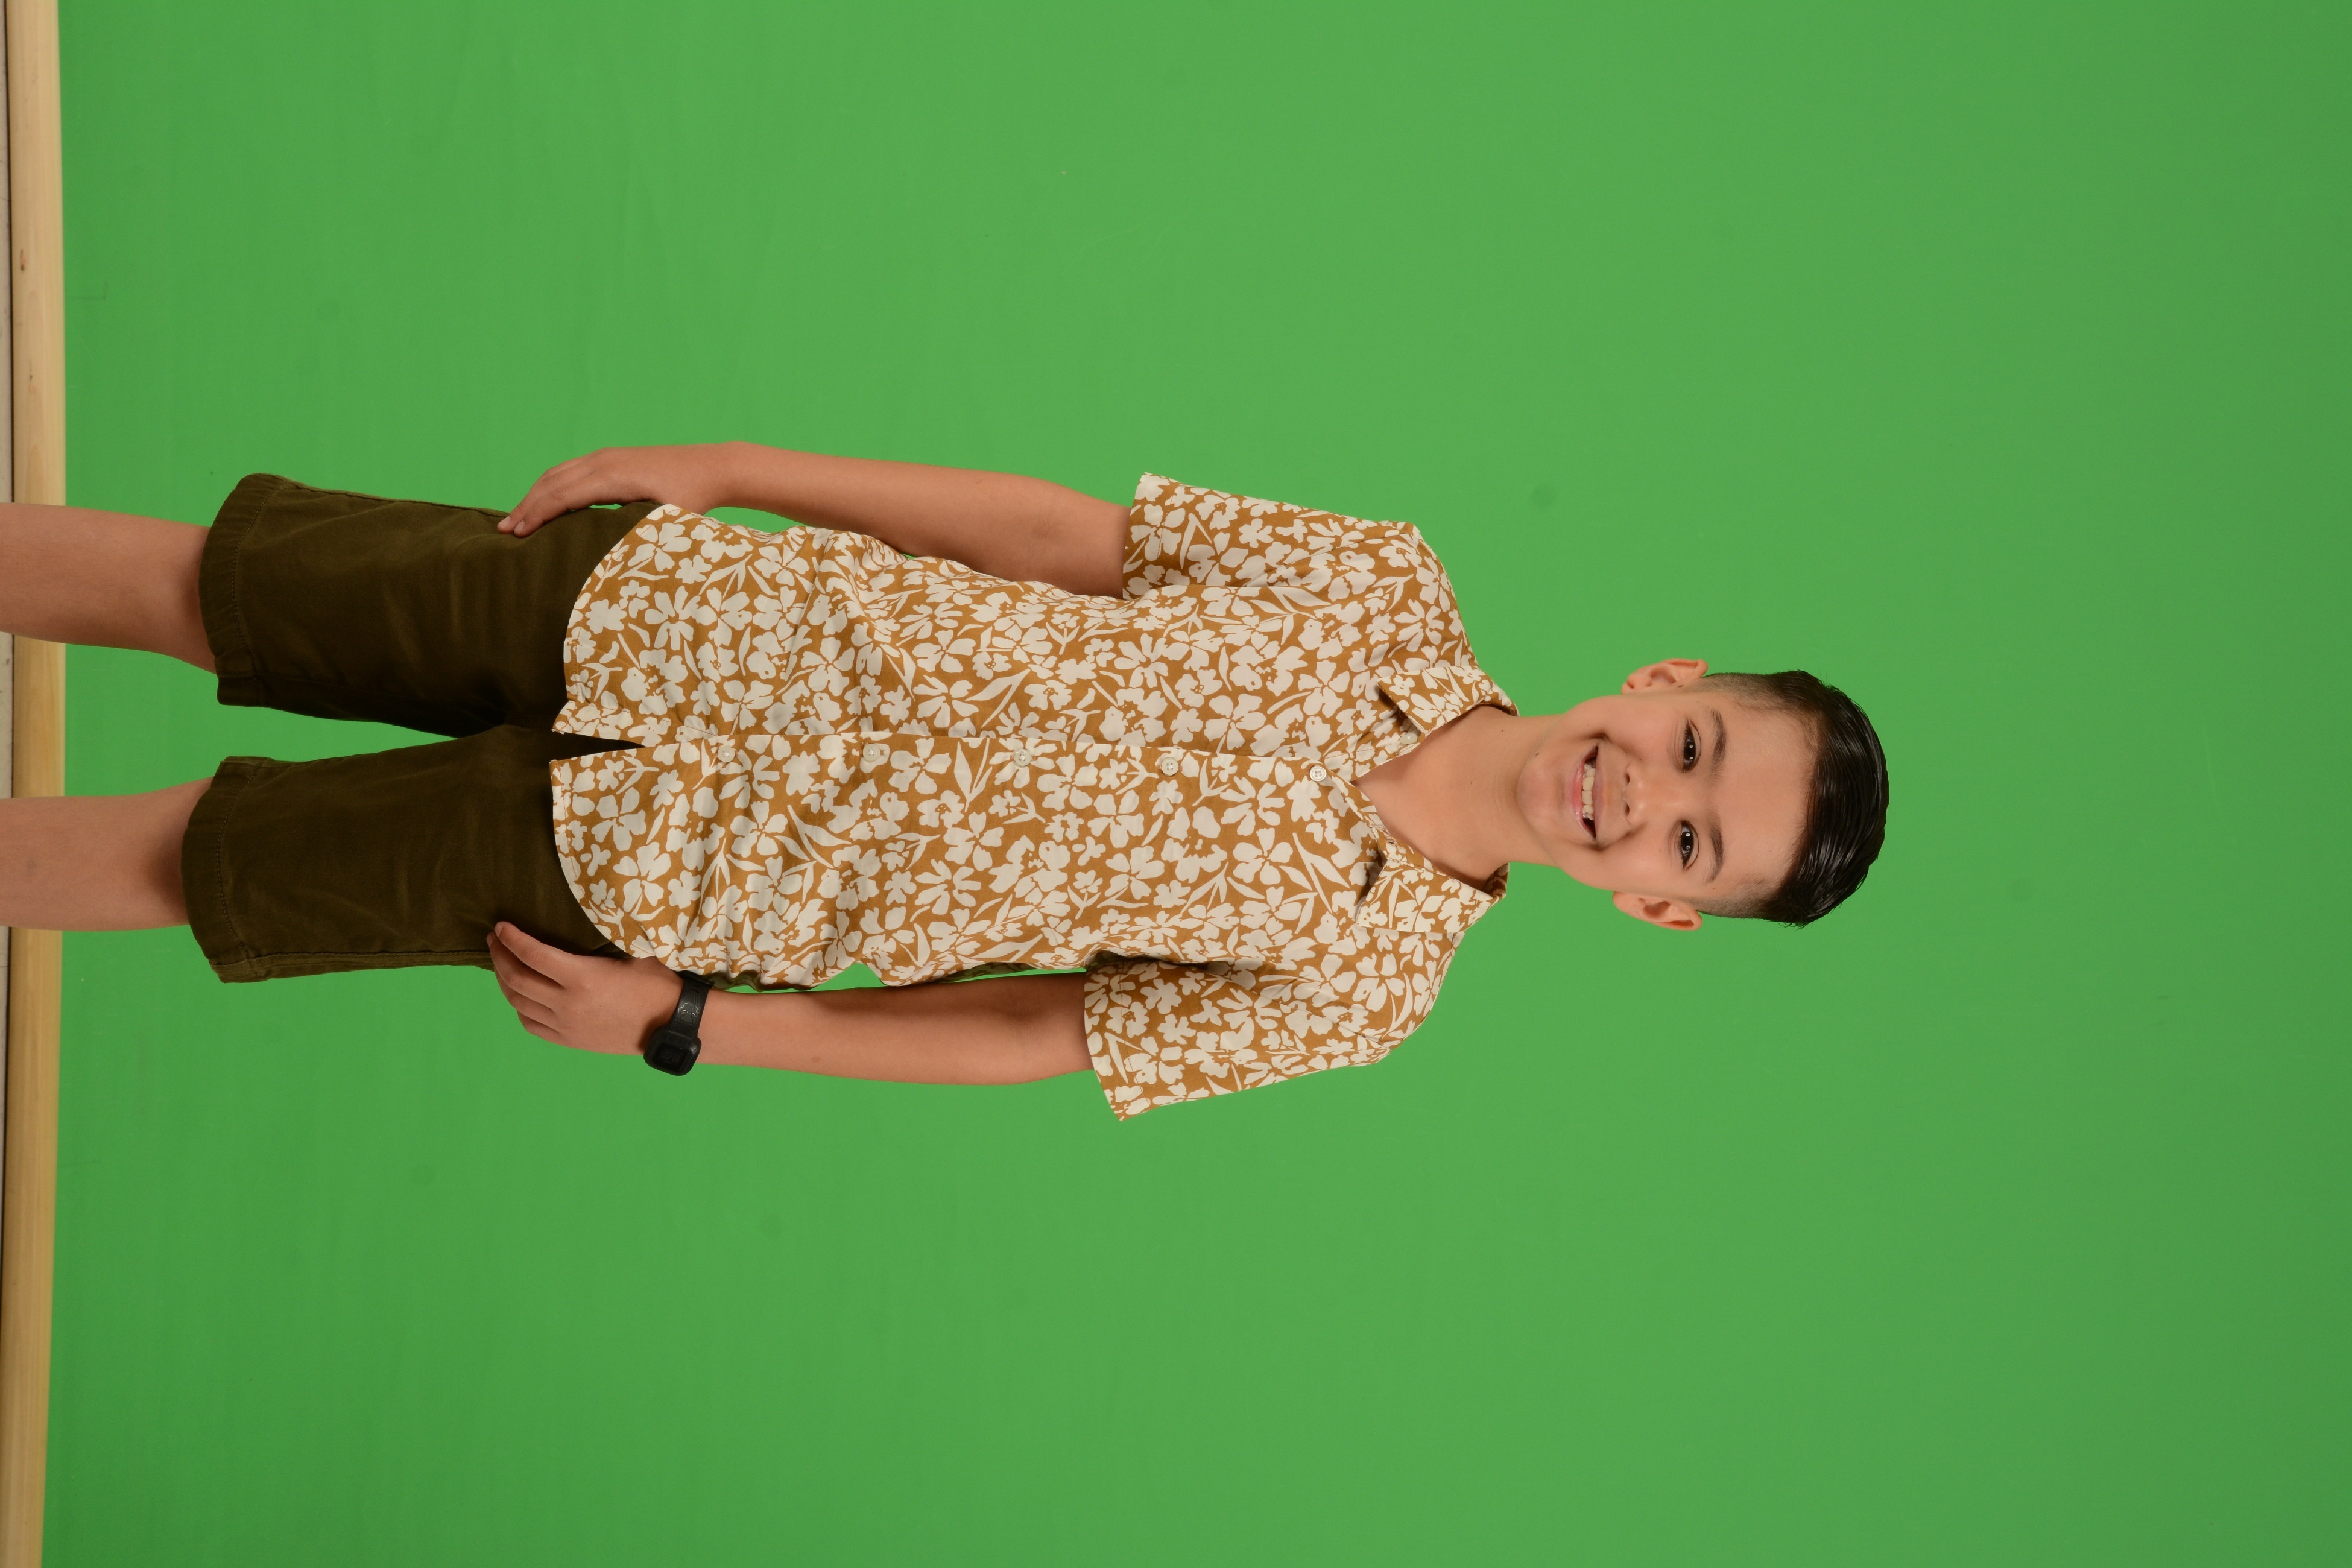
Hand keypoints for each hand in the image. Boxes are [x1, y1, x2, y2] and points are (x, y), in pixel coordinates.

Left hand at [485, 921, 687, 1054]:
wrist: (672, 1026)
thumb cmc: (658, 984)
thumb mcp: (633, 951)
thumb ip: (603, 937)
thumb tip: (588, 908)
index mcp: (583, 978)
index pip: (533, 954)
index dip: (512, 938)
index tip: (501, 925)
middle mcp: (568, 1004)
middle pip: (517, 979)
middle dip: (500, 956)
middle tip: (493, 939)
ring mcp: (566, 1026)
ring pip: (519, 1003)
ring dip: (505, 981)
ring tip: (502, 964)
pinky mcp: (570, 1041)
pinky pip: (531, 1024)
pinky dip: (519, 1007)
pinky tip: (520, 994)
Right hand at [497, 443, 740, 536]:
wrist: (712, 468)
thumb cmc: (693, 499)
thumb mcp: (663, 520)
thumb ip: (635, 532)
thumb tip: (607, 558)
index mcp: (613, 477)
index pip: (562, 495)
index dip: (536, 515)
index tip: (517, 535)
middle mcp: (604, 461)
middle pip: (552, 483)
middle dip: (526, 507)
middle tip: (504, 532)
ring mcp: (606, 456)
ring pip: (558, 473)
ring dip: (534, 495)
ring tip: (516, 519)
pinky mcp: (611, 458)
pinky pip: (570, 470)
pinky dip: (550, 486)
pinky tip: (544, 502)